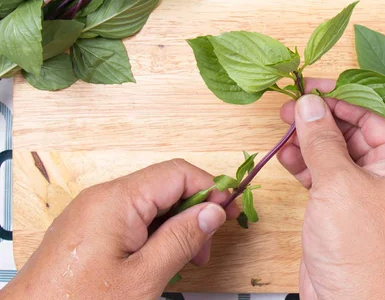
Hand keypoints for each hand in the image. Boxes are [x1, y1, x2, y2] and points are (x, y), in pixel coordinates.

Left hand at [1, 159, 238, 299]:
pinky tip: (161, 261)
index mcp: (117, 200)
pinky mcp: (88, 230)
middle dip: (193, 212)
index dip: (210, 188)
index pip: (177, 173)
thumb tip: (213, 211)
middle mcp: (103, 197)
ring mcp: (93, 212)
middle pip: (165, 187)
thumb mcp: (143, 277)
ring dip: (176, 227)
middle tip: (207, 248)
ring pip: (150, 205)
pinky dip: (154, 235)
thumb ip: (182, 239)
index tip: (229, 212)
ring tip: (187, 261)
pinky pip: (132, 219)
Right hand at [278, 79, 384, 299]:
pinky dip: (306, 165)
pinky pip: (326, 177)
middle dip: (321, 119)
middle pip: (355, 131)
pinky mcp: (346, 211)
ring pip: (337, 154)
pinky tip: (286, 155)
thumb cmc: (365, 253)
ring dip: (310, 141)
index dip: (342, 96)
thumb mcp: (340, 184)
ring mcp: (368, 194)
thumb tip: (309, 105)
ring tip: (282, 128)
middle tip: (290, 107)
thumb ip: (322, 140)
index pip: (375, 114)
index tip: (311, 87)